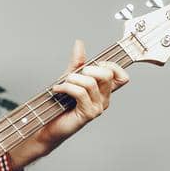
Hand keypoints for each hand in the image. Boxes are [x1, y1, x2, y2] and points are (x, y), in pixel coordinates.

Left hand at [14, 39, 128, 167]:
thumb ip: (77, 63)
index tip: (94, 64)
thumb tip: (79, 44)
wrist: (48, 126)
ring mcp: (97, 108)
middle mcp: (104, 100)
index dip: (111, 66)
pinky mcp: (88, 114)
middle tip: (73, 75)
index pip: (122, 76)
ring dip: (72, 79)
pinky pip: (80, 93)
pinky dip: (66, 87)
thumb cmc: (59, 105)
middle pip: (107, 75)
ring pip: (91, 82)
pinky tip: (58, 89)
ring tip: (61, 84)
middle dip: (88, 69)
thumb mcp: (70, 78)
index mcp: (104, 91)